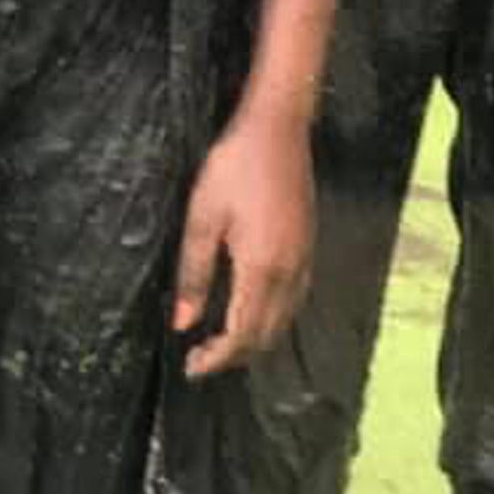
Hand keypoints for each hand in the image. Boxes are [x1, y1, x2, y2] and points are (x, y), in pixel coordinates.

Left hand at [172, 108, 315, 378]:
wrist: (279, 126)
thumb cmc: (234, 166)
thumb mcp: (203, 216)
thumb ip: (193, 273)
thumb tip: (183, 324)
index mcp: (260, 268)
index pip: (241, 335)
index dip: (216, 359)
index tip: (191, 367)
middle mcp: (289, 272)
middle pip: (266, 336)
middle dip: (235, 356)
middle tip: (202, 356)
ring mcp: (304, 258)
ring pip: (284, 321)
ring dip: (255, 340)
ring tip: (223, 339)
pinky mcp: (309, 245)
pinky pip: (295, 300)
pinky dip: (274, 318)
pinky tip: (253, 308)